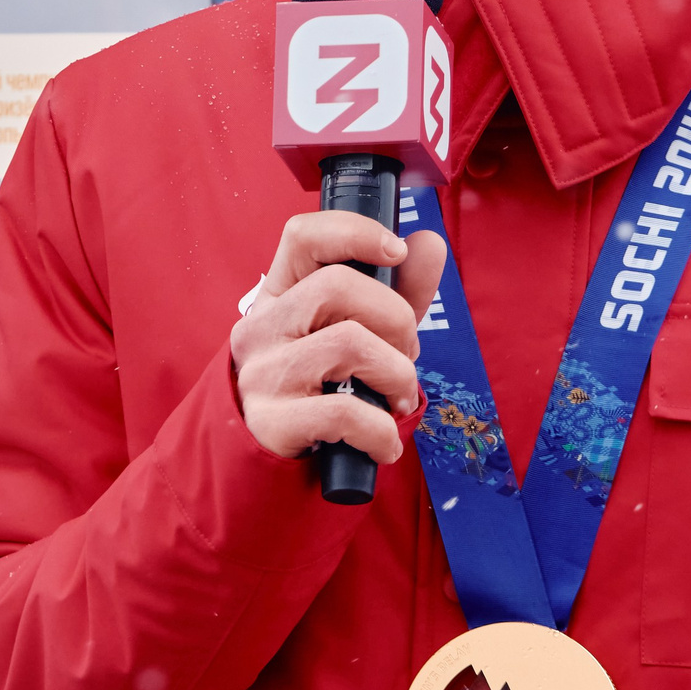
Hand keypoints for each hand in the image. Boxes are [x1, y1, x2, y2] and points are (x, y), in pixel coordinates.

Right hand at [230, 211, 447, 465]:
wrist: (270, 457)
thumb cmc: (323, 385)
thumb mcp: (360, 332)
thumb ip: (397, 291)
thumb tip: (429, 244)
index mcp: (280, 292)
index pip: (302, 236)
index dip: (354, 232)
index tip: (397, 252)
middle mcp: (262, 324)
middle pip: (337, 286)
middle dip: (396, 319)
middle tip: (406, 355)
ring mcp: (262, 371)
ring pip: (349, 343)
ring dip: (398, 375)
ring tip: (398, 398)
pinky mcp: (270, 419)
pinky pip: (344, 411)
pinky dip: (381, 430)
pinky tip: (384, 442)